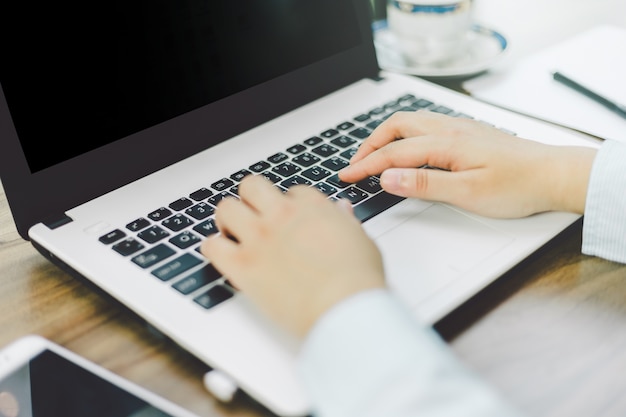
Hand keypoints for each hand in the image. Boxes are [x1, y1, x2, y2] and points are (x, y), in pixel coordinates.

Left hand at [200, 175, 384, 337]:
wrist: (343, 308)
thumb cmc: (357, 280)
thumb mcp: (361, 241)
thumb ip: (345, 222)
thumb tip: (341, 211)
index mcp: (311, 207)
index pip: (291, 191)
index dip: (289, 206)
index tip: (289, 220)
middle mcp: (281, 216)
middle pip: (252, 186)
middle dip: (252, 199)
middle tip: (253, 215)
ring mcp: (259, 238)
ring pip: (226, 208)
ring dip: (228, 218)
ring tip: (233, 233)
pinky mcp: (242, 265)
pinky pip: (211, 246)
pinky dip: (213, 249)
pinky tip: (223, 256)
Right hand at [339, 110, 596, 217]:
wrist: (554, 175)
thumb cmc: (518, 185)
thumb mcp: (467, 192)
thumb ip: (424, 184)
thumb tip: (388, 178)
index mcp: (446, 143)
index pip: (394, 152)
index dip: (366, 165)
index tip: (347, 176)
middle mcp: (450, 129)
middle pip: (397, 126)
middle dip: (371, 144)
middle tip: (356, 165)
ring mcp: (460, 129)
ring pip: (412, 123)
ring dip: (387, 137)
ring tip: (375, 156)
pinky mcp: (469, 134)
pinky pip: (427, 126)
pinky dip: (406, 135)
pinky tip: (408, 149)